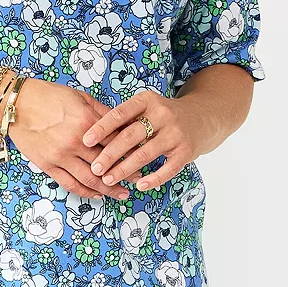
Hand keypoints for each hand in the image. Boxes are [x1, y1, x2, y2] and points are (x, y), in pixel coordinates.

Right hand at [7, 78, 131, 200]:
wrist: (15, 104)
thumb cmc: (47, 95)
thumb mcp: (79, 97)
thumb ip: (101, 112)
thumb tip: (122, 124)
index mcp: (86, 122)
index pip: (116, 141)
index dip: (131, 150)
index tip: (142, 156)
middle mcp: (75, 142)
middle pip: (106, 163)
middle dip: (125, 173)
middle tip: (138, 179)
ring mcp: (60, 156)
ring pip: (90, 179)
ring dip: (108, 189)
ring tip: (122, 194)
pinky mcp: (47, 165)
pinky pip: (70, 184)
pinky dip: (85, 192)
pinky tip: (97, 195)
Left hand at [80, 90, 219, 192]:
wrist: (202, 117)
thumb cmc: (164, 115)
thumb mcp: (147, 107)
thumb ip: (126, 119)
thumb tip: (94, 138)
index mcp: (147, 100)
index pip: (119, 114)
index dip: (101, 128)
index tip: (85, 141)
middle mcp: (162, 114)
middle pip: (129, 136)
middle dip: (109, 154)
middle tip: (94, 168)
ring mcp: (176, 133)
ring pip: (145, 154)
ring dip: (124, 169)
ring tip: (109, 179)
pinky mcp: (187, 151)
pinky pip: (167, 168)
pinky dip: (153, 179)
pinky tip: (140, 185)